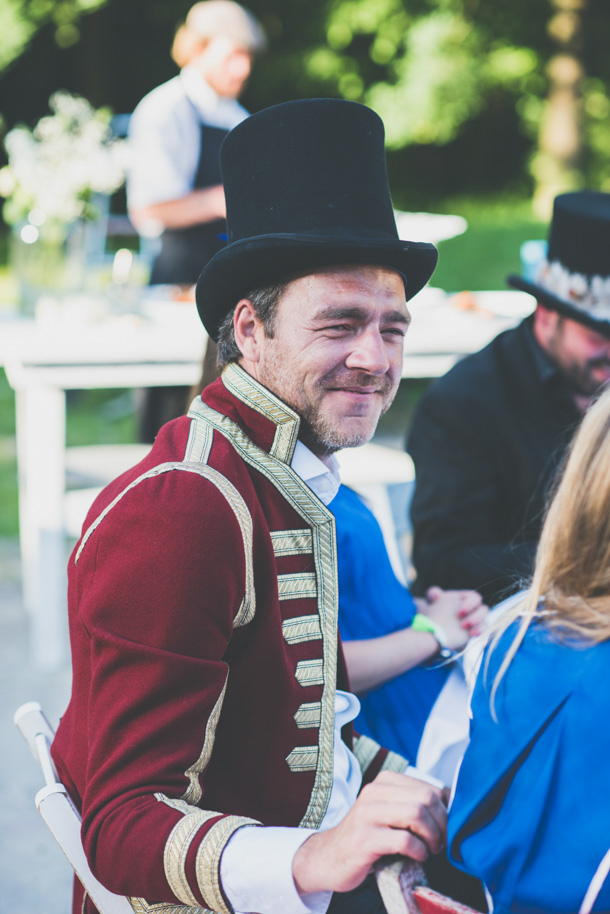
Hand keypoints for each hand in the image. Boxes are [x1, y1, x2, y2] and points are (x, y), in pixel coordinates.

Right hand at [292, 771, 445, 895]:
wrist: (329, 857)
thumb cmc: (367, 836)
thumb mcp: (388, 812)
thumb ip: (412, 804)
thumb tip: (452, 802)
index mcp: (384, 781)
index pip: (429, 788)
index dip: (445, 811)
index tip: (444, 829)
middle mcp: (374, 792)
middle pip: (425, 799)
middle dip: (442, 824)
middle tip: (440, 842)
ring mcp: (367, 814)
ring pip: (416, 814)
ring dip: (432, 836)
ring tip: (430, 849)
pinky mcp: (364, 839)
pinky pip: (404, 840)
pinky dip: (419, 851)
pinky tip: (417, 857)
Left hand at [420, 587, 487, 650]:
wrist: (429, 632)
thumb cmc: (430, 614)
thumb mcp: (428, 602)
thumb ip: (432, 594)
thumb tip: (436, 596)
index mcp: (462, 599)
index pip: (473, 597)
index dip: (469, 603)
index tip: (458, 612)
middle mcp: (469, 609)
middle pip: (482, 607)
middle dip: (474, 612)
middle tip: (461, 618)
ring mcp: (472, 621)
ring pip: (484, 618)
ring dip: (477, 621)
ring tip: (464, 627)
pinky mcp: (472, 632)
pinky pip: (484, 629)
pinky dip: (480, 630)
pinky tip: (472, 634)